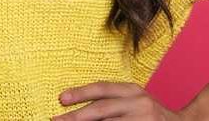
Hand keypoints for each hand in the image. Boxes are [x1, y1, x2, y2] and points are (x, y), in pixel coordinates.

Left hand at [53, 81, 186, 120]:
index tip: (61, 99)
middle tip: (57, 120)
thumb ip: (113, 103)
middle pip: (102, 109)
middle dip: (77, 116)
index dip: (80, 93)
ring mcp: (143, 120)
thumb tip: (81, 110)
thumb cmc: (152, 115)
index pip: (102, 90)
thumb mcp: (135, 101)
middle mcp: (138, 103)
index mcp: (133, 91)